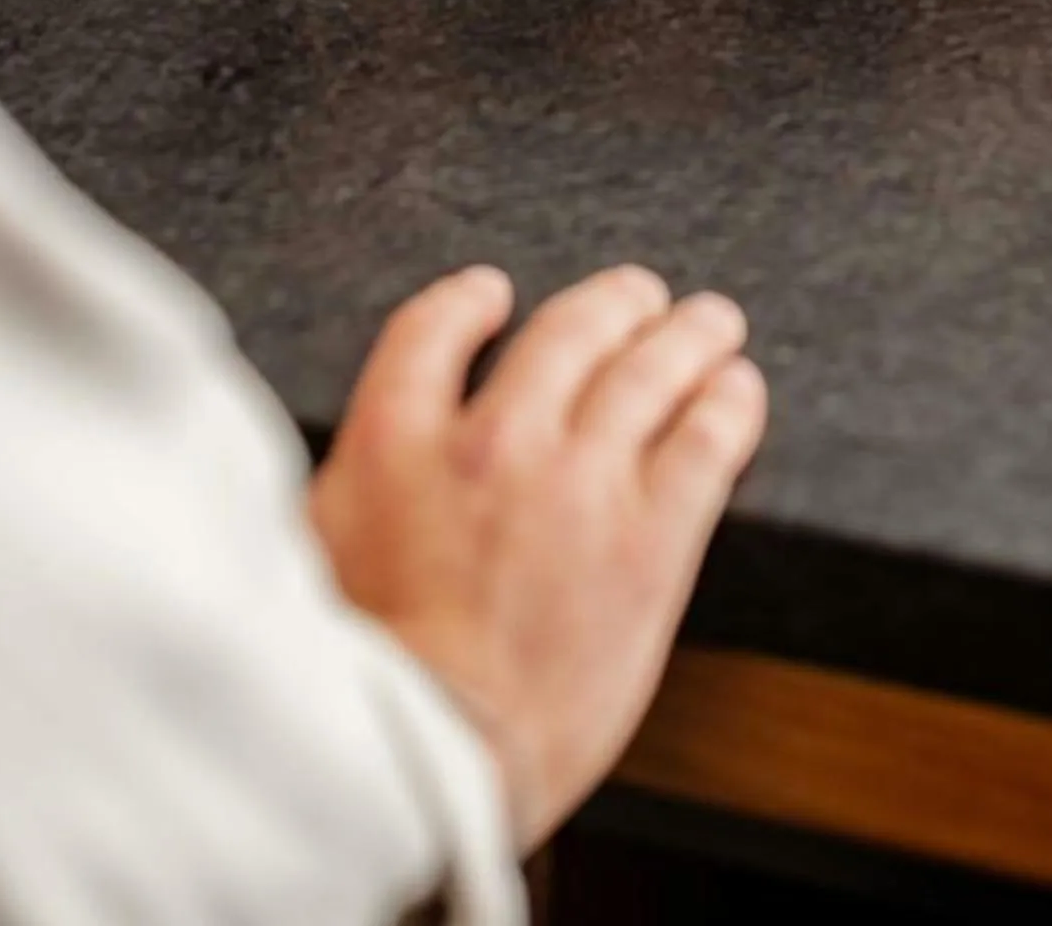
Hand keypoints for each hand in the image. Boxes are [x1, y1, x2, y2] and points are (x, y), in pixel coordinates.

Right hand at [310, 263, 766, 849]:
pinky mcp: (649, 538)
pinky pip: (705, 441)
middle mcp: (495, 438)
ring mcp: (580, 482)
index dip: (469, 300)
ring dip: (688, 335)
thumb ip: (348, 481)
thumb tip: (358, 462)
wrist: (434, 759)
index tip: (490, 294)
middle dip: (612, 302)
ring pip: (651, 369)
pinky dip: (727, 404)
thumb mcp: (314, 551)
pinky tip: (736, 390)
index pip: (436, 324)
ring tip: (712, 323)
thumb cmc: (366, 676)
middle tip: (639, 294)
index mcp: (397, 438)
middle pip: (570, 329)